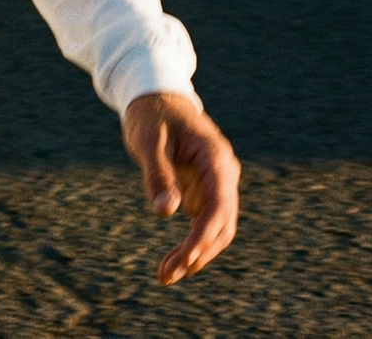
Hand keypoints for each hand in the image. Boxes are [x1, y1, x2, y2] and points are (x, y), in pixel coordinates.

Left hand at [122, 91, 239, 284]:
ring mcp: (217, 182)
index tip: (185, 260)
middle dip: (198, 253)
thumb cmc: (151, 114)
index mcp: (215, 157)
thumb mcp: (148, 140)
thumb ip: (157, 174)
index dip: (203, 237)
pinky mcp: (205, 189)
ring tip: (166, 273)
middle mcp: (223, 172)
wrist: (154, 96)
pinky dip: (192, 242)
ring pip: (216, 228)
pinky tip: (174, 259)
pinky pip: (205, 222)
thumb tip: (166, 213)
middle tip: (166, 275)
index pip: (218, 206)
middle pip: (222, 224)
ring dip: (196, 253)